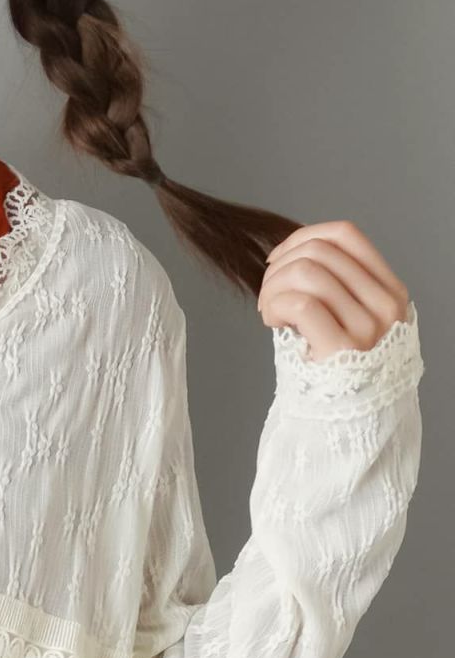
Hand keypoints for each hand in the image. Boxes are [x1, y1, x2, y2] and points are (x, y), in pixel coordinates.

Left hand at [256, 221, 410, 361]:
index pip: (345, 235)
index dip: (301, 238)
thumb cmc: (333, 369)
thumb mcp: (344, 318)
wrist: (342, 422)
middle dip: (279, 267)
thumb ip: (331, 285)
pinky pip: (300, 303)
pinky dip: (275, 306)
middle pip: (319, 252)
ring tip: (269, 313)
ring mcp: (369, 328)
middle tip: (267, 297)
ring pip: (306, 272)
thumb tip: (291, 252)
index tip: (276, 260)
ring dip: (273, 289)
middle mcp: (385, 305)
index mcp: (389, 290)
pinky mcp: (343, 349)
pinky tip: (272, 323)